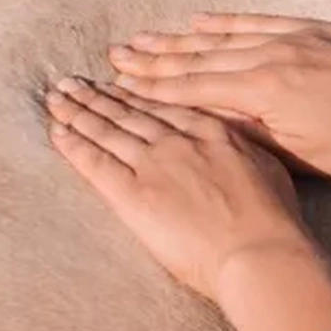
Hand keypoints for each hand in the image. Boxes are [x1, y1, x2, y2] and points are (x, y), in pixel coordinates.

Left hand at [45, 77, 309, 300]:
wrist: (257, 250)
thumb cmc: (272, 217)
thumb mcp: (265, 163)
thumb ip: (239, 145)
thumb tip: (230, 140)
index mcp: (212, 129)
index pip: (163, 105)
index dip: (136, 92)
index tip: (117, 81)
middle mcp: (178, 138)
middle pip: (129, 111)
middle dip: (99, 94)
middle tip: (73, 81)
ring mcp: (154, 163)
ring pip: (108, 129)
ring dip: (79, 111)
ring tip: (58, 97)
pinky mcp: (133, 194)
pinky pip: (96, 162)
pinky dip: (74, 144)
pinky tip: (58, 130)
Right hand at [108, 14, 330, 181]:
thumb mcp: (298, 154)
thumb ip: (249, 135)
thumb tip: (205, 122)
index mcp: (262, 92)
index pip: (194, 89)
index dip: (152, 87)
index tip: (117, 83)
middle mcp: (270, 57)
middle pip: (200, 58)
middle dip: (154, 59)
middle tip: (114, 55)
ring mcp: (291, 39)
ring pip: (223, 38)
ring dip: (180, 38)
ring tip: (145, 37)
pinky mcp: (312, 31)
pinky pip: (257, 22)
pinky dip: (226, 22)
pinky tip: (202, 20)